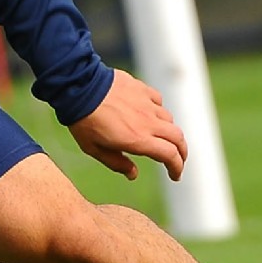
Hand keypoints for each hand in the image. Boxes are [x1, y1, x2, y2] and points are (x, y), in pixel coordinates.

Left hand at [67, 70, 187, 182]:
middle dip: (182, 152)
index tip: (175, 175)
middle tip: (178, 160)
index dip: (177, 168)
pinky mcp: (142, 89)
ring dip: (169, 132)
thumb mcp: (95, 150)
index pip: (170, 156)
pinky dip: (158, 112)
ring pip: (169, 120)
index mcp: (139, 140)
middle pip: (178, 138)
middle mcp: (148, 122)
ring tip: (162, 138)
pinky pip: (158, 102)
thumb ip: (116, 163)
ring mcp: (147, 104)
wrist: (79, 87)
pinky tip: (150, 114)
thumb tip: (133, 174)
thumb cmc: (84, 121)